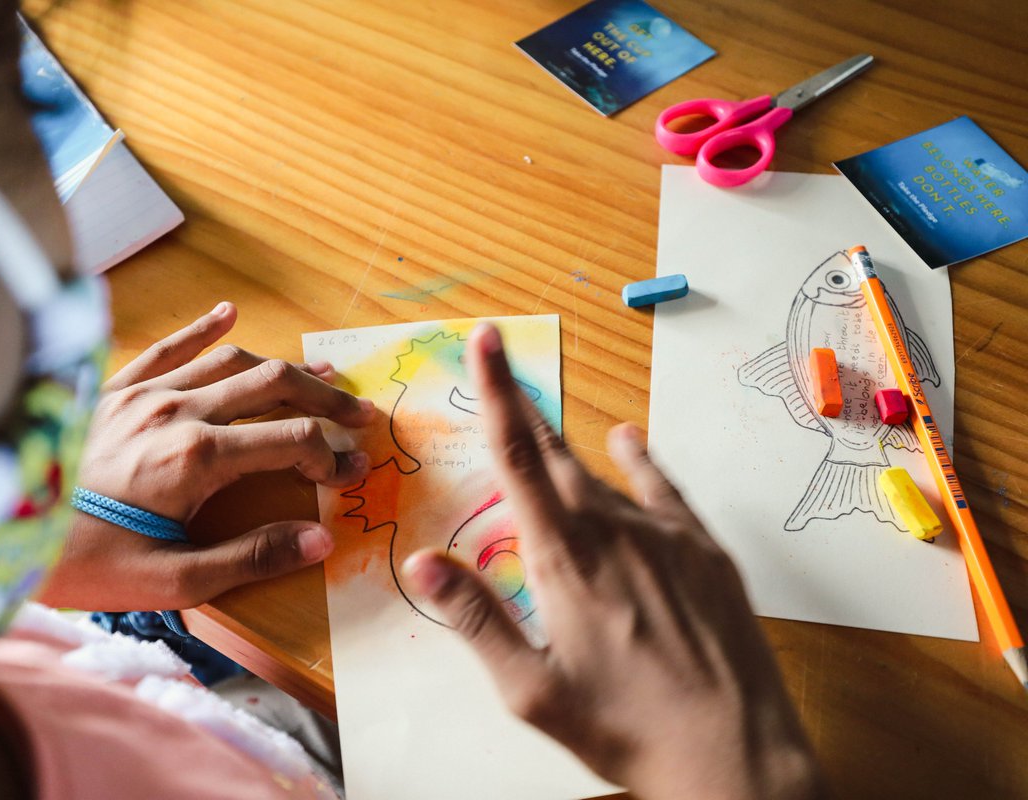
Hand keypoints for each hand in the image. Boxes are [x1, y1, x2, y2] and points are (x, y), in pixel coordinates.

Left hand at [39, 302, 374, 610]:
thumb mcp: (170, 581)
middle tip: (359, 413)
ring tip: (321, 371)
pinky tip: (229, 312)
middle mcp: (178, 410)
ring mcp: (144, 392)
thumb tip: (320, 541)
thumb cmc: (81, 565)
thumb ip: (249, 558)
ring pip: (231, 360)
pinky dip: (202, 328)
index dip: (332, 456)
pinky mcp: (113, 388)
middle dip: (324, 397)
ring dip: (282, 364)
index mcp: (197, 457)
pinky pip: (167, 347)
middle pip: (272, 385)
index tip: (352, 475)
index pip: (291, 439)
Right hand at [401, 323, 824, 799]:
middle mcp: (614, 529)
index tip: (488, 337)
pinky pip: (663, 488)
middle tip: (502, 365)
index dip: (498, 392)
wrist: (734, 753)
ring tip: (548, 430)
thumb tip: (419, 564)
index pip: (519, 457)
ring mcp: (666, 535)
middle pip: (557, 452)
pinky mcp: (704, 549)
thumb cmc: (625, 726)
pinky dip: (640, 461)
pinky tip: (629, 443)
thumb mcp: (532, 689)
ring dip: (571, 455)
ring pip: (605, 476)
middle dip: (524, 407)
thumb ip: (476, 620)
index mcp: (564, 558)